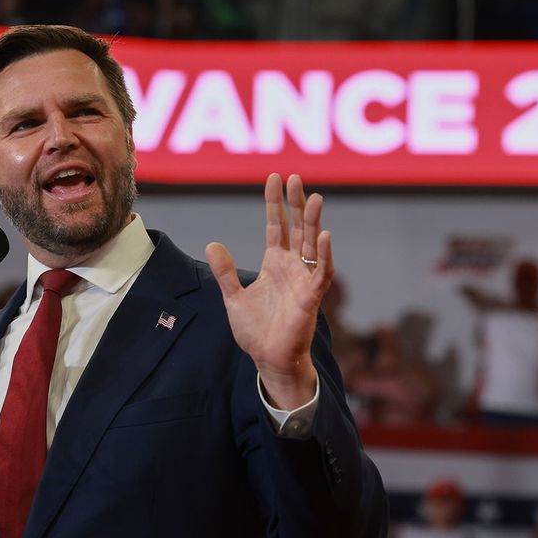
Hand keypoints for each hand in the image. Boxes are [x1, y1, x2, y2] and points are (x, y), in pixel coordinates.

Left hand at [206, 173, 331, 409]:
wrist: (268, 359)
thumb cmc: (256, 331)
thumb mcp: (233, 297)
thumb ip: (226, 272)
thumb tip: (212, 244)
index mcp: (275, 264)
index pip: (276, 226)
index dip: (275, 203)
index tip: (274, 178)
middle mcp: (292, 267)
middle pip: (297, 228)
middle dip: (296, 203)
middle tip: (294, 178)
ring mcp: (304, 280)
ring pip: (312, 244)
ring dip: (314, 222)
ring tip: (315, 197)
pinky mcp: (312, 297)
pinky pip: (321, 272)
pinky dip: (324, 254)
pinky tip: (324, 235)